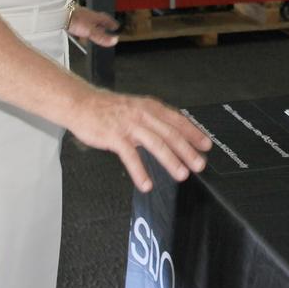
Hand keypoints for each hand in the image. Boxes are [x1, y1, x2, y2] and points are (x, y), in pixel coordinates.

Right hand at [67, 89, 211, 192]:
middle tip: (199, 164)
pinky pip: (130, 156)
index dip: (194, 133)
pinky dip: (140, 171)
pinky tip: (146, 183)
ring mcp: (129, 125)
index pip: (178, 120)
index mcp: (151, 107)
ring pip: (156, 144)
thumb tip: (174, 133)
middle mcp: (143, 114)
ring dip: (171, 161)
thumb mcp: (137, 108)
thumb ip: (154, 120)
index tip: (206, 146)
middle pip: (171, 133)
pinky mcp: (114, 137)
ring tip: (181, 174)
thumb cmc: (109, 109)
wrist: (82, 104)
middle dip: (188, 150)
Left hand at [68, 6, 119, 47]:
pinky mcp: (73, 18)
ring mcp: (81, 16)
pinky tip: (82, 29)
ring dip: (94, 25)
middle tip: (108, 27)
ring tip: (95, 30)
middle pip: (99, 19)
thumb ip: (102, 37)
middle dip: (104, 24)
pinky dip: (84, 26)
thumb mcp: (91, 31)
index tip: (116, 26)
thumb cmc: (75, 19)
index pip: (107, 19)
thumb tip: (114, 40)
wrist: (60, 14)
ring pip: (90, 21)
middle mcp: (89, 15)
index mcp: (96, 17)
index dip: (112, 23)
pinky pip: (82, 22)